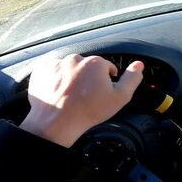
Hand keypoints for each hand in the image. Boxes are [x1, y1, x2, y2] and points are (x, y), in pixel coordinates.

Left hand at [20, 54, 143, 147]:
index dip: (106, 81)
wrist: (56, 123)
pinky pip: (52, 71)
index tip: (101, 92)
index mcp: (95, 63)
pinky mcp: (42, 70)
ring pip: (69, 68)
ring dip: (71, 78)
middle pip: (87, 67)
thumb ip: (131, 79)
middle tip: (86, 96)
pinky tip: (59, 93)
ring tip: (71, 96)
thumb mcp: (119, 98)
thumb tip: (139, 65)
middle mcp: (76, 59)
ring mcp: (58, 64)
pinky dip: (55, 80)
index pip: (106, 67)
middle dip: (88, 78)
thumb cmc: (87, 111)